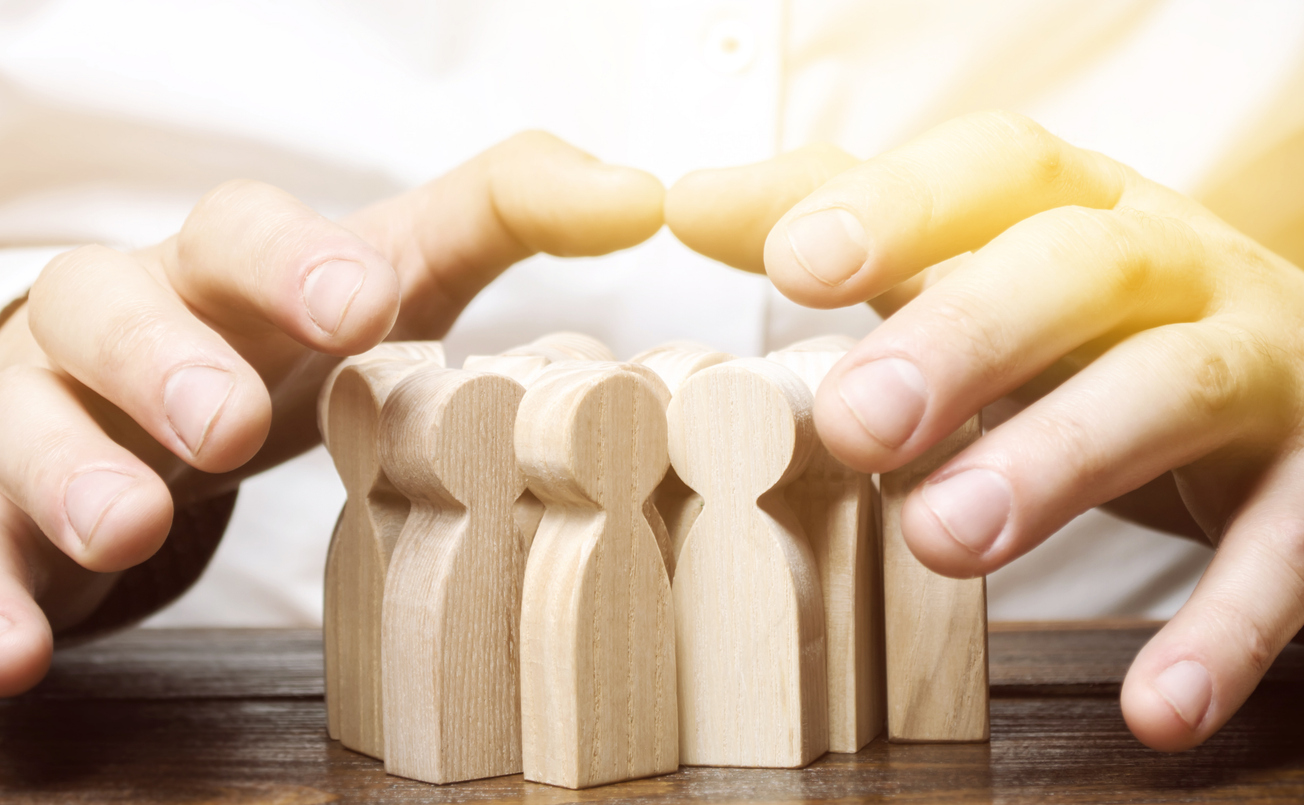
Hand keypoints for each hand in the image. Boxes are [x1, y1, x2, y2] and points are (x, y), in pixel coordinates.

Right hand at [0, 131, 662, 694]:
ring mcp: (36, 415)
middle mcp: (115, 326)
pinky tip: (18, 655)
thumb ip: (498, 220)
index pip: (242, 233)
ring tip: (128, 529)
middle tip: (223, 424)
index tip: (361, 308)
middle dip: (164, 360)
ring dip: (69, 474)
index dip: (297, 262)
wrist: (139, 419)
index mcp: (220, 274)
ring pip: (20, 423)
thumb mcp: (382, 278)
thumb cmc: (273, 343)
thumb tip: (642, 194)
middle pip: (109, 308)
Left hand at [667, 110, 1303, 751]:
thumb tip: (691, 204)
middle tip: (857, 424)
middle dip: (963, 340)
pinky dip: (1226, 625)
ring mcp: (1259, 362)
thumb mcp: (974, 266)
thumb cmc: (1088, 325)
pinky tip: (1157, 706)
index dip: (898, 206)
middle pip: (1075, 269)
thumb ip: (850, 236)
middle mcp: (1175, 265)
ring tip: (945, 540)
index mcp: (1077, 208)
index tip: (796, 264)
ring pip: (1171, 387)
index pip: (992, 171)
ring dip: (1057, 461)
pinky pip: (1285, 545)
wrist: (1287, 378)